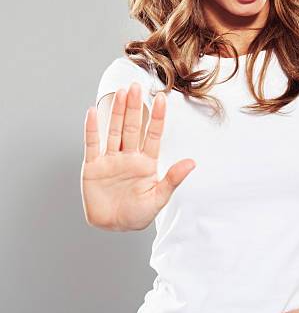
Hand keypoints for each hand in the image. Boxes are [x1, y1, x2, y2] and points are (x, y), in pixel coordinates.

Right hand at [81, 83, 195, 230]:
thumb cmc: (138, 214)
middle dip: (135, 107)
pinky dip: (92, 129)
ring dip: (118, 112)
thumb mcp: (158, 198)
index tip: (161, 99)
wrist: (114, 227)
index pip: (154, 134)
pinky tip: (93, 112)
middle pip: (133, 127)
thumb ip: (173, 179)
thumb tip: (192, 162)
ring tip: (122, 92)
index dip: (157, 117)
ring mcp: (111, 159)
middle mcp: (129, 156)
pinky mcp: (93, 166)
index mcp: (146, 162)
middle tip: (137, 86)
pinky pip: (92, 144)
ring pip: (115, 130)